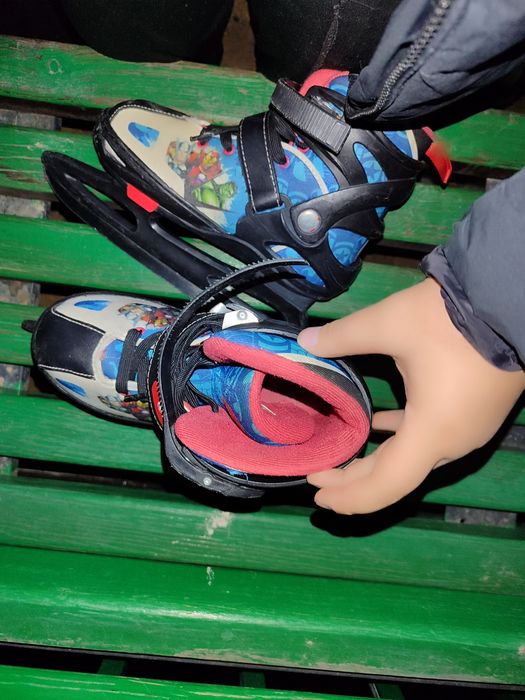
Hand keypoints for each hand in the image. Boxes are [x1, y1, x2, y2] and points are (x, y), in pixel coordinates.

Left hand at [298, 278, 524, 514]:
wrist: (512, 297)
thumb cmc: (450, 319)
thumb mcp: (389, 323)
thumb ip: (342, 337)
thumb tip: (304, 341)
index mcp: (432, 432)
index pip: (385, 486)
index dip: (349, 496)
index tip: (317, 490)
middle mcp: (453, 443)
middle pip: (398, 476)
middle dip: (355, 480)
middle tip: (320, 478)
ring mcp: (469, 430)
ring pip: (414, 457)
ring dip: (377, 459)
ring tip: (343, 454)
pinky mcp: (474, 413)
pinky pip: (430, 437)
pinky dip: (400, 437)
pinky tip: (378, 423)